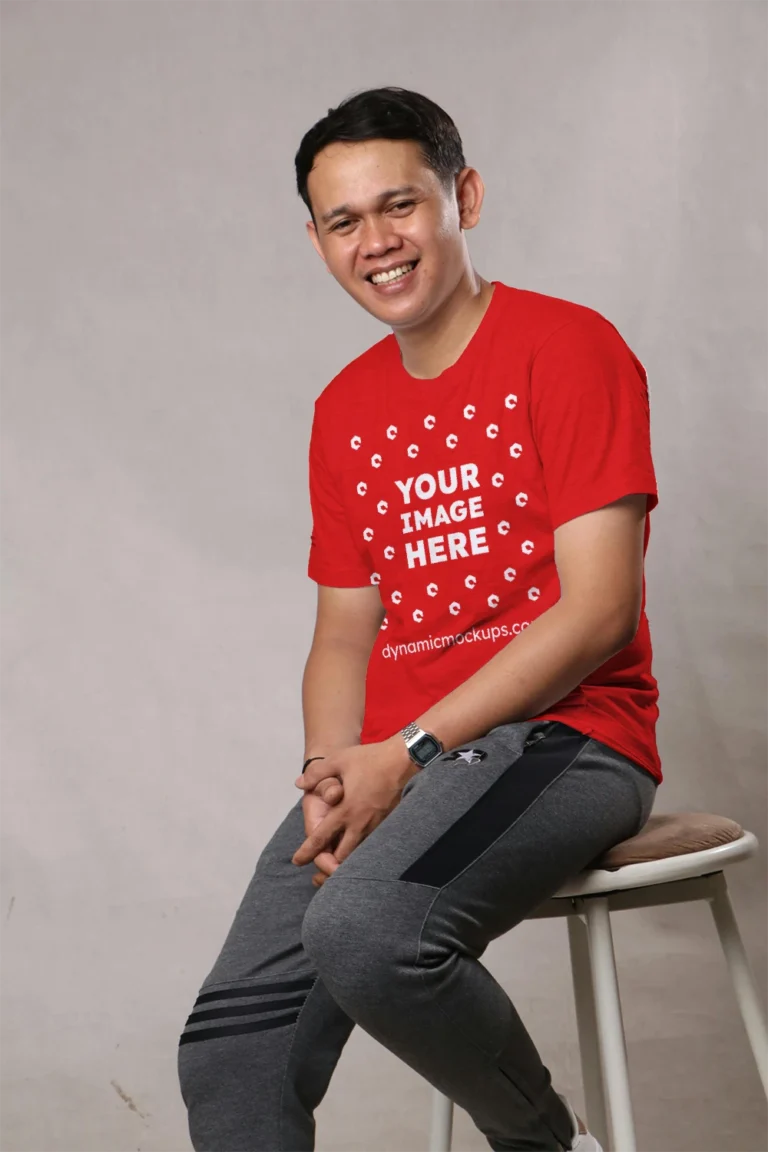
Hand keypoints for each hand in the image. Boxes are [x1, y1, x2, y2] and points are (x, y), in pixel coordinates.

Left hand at [292, 738, 416, 870]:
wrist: (407, 759)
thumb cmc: (372, 759)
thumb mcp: (338, 761)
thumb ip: (316, 774)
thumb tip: (299, 783)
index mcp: (346, 811)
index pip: (321, 838)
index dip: (307, 851)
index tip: (297, 861)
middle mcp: (361, 823)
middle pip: (342, 856)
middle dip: (330, 863)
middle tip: (321, 863)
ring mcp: (378, 826)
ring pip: (360, 853)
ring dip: (348, 858)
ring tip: (339, 862)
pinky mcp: (390, 823)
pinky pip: (373, 844)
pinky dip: (364, 849)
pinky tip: (360, 846)